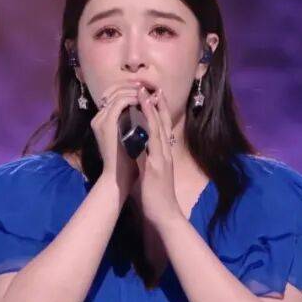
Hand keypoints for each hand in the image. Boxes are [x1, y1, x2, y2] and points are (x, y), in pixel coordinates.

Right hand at [89, 81, 141, 199]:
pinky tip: (145, 100)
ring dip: (135, 90)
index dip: (128, 89)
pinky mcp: (107, 123)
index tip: (145, 89)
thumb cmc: (126, 163)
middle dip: (132, 85)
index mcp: (103, 121)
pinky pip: (121, 102)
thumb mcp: (129, 140)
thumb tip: (144, 112)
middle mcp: (99, 118)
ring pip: (118, 93)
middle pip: (113, 90)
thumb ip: (132, 126)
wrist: (118, 179)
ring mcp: (101, 120)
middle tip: (148, 86)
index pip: (112, 96)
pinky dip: (133, 97)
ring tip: (149, 92)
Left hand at [131, 85, 182, 226]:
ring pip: (158, 130)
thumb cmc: (156, 197)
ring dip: (152, 111)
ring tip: (146, 95)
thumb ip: (146, 160)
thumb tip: (136, 151)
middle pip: (163, 124)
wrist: (165, 214)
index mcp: (164, 154)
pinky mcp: (157, 166)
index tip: (154, 95)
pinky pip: (152, 145)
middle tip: (152, 87)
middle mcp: (165, 153)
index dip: (159, 111)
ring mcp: (162, 158)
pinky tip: (142, 121)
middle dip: (157, 104)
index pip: (163, 128)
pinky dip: (148, 130)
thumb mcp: (151, 174)